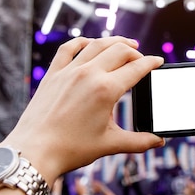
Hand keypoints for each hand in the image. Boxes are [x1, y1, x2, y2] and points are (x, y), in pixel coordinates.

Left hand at [0, 37, 164, 183]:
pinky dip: (82, 42)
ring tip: (126, 44)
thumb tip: (159, 142)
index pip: (136, 68)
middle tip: (142, 59)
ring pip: (97, 44)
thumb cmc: (71, 149)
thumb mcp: (110, 144)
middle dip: (136, 52)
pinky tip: (90, 43)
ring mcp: (69, 71)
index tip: (159, 62)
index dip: (151, 63)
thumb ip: (139, 141)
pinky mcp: (53, 74)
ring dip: (115, 42)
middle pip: (120, 51)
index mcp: (106, 90)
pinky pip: (69, 48)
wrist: (34, 152)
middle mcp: (89, 74)